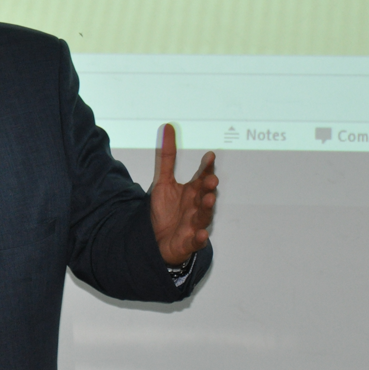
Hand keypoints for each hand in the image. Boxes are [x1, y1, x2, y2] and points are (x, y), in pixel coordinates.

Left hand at [149, 123, 217, 265]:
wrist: (157, 240)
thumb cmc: (166, 210)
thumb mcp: (162, 181)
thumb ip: (167, 156)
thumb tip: (168, 127)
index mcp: (192, 192)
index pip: (202, 177)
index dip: (206, 167)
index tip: (210, 155)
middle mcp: (196, 207)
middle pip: (205, 195)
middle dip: (208, 188)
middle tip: (211, 179)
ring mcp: (194, 224)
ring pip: (204, 216)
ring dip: (207, 208)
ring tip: (209, 199)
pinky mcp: (189, 242)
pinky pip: (196, 241)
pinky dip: (199, 239)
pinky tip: (200, 234)